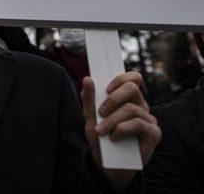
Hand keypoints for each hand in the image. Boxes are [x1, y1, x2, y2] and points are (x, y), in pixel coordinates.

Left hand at [81, 72, 160, 190]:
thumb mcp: (90, 117)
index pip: (132, 78)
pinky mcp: (154, 133)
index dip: (120, 78)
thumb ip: (89, 99)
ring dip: (112, 119)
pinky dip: (122, 130)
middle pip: (132, 88)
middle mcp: (140, 105)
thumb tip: (88, 79)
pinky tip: (114, 138)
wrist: (108, 164)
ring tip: (102, 131)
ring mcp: (148, 119)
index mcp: (127, 98)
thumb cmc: (101, 138)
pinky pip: (139, 124)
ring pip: (132, 108)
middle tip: (101, 111)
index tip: (106, 88)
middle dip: (113, 98)